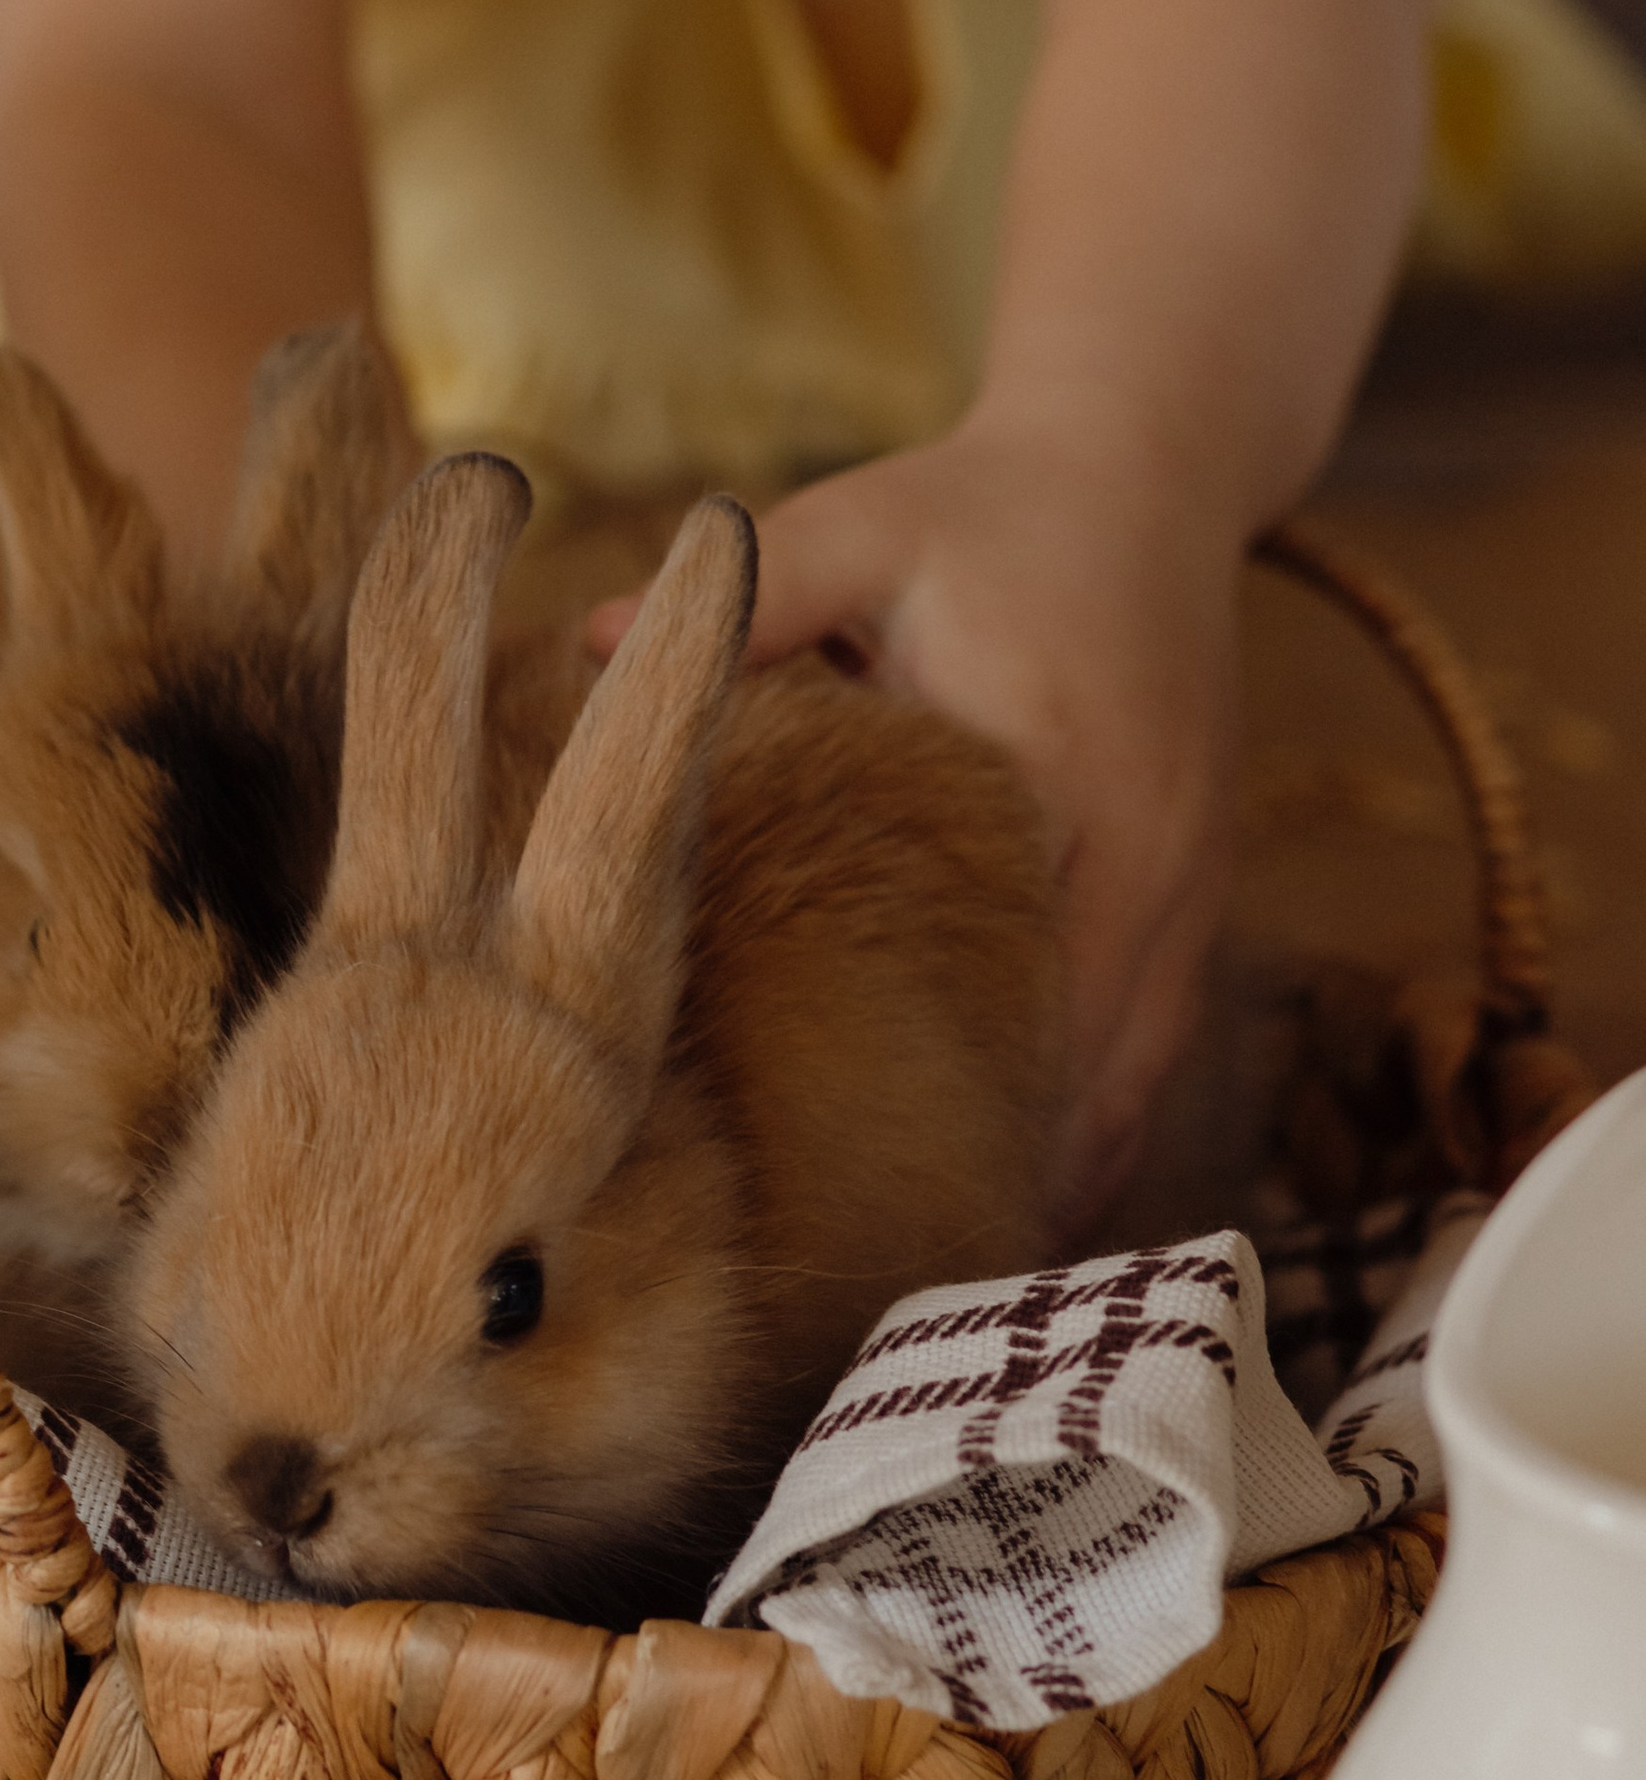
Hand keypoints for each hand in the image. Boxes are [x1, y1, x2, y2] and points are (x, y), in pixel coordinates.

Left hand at [594, 418, 1243, 1233]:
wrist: (1146, 459)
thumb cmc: (985, 504)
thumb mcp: (867, 524)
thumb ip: (753, 592)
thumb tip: (589, 638)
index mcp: (1074, 786)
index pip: (1035, 992)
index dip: (964, 1112)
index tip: (871, 1215)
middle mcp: (1154, 858)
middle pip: (1100, 1076)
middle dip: (1008, 1189)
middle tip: (894, 1319)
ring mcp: (1190, 881)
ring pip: (1136, 1079)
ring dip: (1059, 1175)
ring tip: (945, 1301)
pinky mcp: (1189, 884)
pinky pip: (1148, 1039)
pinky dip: (1093, 1120)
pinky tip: (1018, 1200)